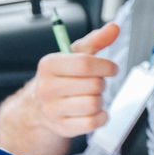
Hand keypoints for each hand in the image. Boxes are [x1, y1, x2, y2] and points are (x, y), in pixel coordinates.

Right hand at [34, 23, 119, 137]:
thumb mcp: (74, 55)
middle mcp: (47, 88)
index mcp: (49, 65)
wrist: (39, 107)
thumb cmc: (62, 77)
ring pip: (94, 104)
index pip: (84, 64)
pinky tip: (95, 111)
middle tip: (95, 84)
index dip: (105, 66)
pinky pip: (93, 122)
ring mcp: (53, 110)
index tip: (112, 68)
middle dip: (102, 83)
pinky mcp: (62, 127)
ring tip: (91, 96)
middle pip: (93, 84)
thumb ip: (96, 41)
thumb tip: (114, 27)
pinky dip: (101, 117)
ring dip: (101, 100)